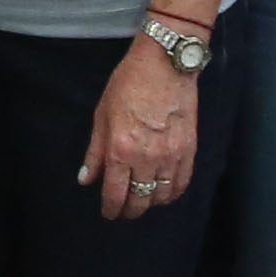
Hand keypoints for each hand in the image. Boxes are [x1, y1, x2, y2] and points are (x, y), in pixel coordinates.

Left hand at [76, 40, 199, 222]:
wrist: (165, 64)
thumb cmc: (129, 84)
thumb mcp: (102, 115)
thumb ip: (95, 152)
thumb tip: (86, 179)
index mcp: (121, 149)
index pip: (115, 193)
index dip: (111, 209)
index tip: (108, 212)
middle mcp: (147, 157)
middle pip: (139, 200)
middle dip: (129, 211)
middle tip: (124, 211)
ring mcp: (171, 155)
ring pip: (162, 196)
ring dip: (150, 204)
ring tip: (142, 201)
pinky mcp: (189, 149)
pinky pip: (182, 182)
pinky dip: (172, 193)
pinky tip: (164, 193)